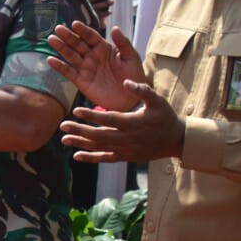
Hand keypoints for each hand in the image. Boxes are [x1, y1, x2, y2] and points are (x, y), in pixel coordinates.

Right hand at [46, 21, 145, 111]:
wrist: (131, 99)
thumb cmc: (133, 76)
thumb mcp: (131, 57)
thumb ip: (123, 43)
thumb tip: (115, 28)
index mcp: (104, 48)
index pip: (90, 36)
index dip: (82, 30)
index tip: (74, 24)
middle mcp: (92, 56)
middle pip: (77, 43)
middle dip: (68, 36)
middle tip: (58, 28)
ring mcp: (85, 68)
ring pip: (70, 55)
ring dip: (61, 47)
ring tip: (51, 39)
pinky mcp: (81, 81)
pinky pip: (68, 72)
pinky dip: (59, 66)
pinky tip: (50, 60)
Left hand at [59, 80, 184, 162]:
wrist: (177, 140)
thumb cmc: (166, 117)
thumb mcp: (158, 100)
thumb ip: (142, 90)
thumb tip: (125, 82)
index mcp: (133, 123)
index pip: (108, 119)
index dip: (92, 116)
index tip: (76, 110)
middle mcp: (128, 138)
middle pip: (99, 135)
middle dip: (80, 130)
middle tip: (62, 125)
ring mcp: (126, 150)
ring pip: (100, 148)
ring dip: (81, 144)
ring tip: (64, 139)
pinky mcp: (126, 157)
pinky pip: (106, 159)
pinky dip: (91, 158)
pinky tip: (76, 156)